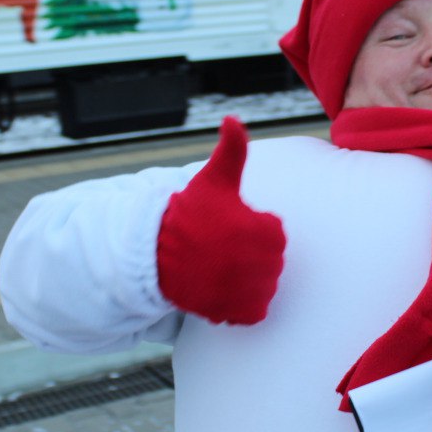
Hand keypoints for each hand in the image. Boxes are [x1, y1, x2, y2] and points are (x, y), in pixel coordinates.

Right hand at [157, 116, 285, 324]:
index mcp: (262, 228)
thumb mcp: (213, 180)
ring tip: (221, 269)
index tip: (228, 227)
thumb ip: (232, 150)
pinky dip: (243, 305)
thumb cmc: (189, 215)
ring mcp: (249, 289)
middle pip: (271, 261)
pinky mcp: (237, 313)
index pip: (274, 232)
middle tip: (222, 249)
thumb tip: (232, 118)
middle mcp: (260, 261)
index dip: (252, 228)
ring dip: (249, 280)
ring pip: (265, 286)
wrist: (156, 256)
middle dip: (251, 255)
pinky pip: (254, 312)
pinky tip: (222, 290)